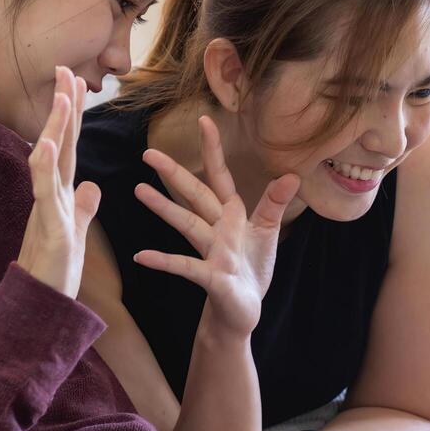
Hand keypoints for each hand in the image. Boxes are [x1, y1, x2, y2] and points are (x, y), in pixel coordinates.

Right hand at [16, 66, 101, 297]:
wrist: (42, 303)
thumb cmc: (56, 269)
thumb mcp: (76, 231)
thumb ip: (83, 207)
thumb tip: (93, 186)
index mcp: (63, 191)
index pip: (70, 145)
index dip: (73, 115)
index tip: (76, 82)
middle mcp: (52, 193)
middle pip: (60, 142)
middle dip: (63, 107)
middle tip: (65, 69)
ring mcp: (48, 207)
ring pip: (51, 161)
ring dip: (56, 128)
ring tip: (62, 97)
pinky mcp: (49, 226)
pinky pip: (45, 193)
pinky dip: (44, 168)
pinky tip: (45, 145)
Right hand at [132, 115, 299, 335]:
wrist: (243, 311)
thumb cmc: (250, 270)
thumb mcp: (267, 233)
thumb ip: (274, 204)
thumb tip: (291, 173)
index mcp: (232, 215)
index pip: (220, 177)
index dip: (213, 150)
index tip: (204, 119)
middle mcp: (218, 229)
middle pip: (195, 196)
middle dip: (174, 174)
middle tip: (147, 153)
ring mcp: (212, 252)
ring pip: (187, 225)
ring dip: (163, 209)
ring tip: (138, 189)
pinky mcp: (211, 278)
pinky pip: (185, 267)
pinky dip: (164, 261)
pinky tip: (141, 256)